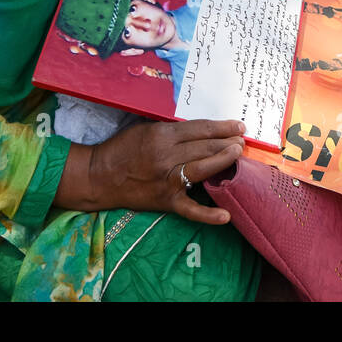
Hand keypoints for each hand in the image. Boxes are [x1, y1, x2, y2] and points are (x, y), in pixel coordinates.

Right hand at [56, 119, 246, 222]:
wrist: (100, 177)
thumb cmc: (122, 149)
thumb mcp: (146, 129)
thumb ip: (172, 130)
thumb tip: (201, 129)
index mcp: (163, 136)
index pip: (201, 129)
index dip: (222, 127)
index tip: (238, 126)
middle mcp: (168, 157)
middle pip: (206, 147)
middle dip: (228, 142)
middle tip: (242, 140)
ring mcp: (168, 181)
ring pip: (204, 170)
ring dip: (225, 161)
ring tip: (239, 155)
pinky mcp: (166, 202)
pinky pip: (190, 210)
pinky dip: (208, 215)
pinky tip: (226, 216)